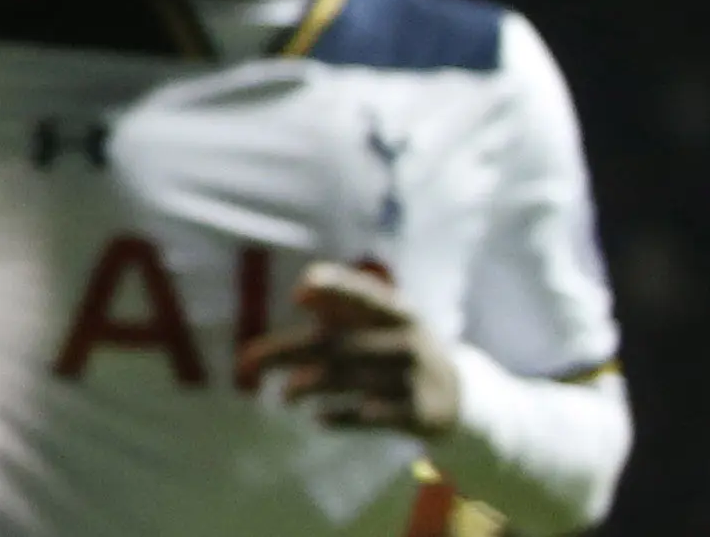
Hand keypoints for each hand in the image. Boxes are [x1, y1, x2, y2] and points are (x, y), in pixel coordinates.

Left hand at [238, 262, 466, 434]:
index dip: (334, 290)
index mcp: (397, 311)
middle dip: (286, 352)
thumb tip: (302, 292)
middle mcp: (406, 339)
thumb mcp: (383, 322)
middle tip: (247, 362)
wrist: (463, 394)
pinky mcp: (419, 413)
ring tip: (284, 395)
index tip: (299, 293)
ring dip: (307, 386)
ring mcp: (414, 378)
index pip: (364, 294)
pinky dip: (339, 417)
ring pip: (348, 380)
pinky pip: (369, 416)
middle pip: (337, 344)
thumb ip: (344, 308)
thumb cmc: (400, 347)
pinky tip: (317, 418)